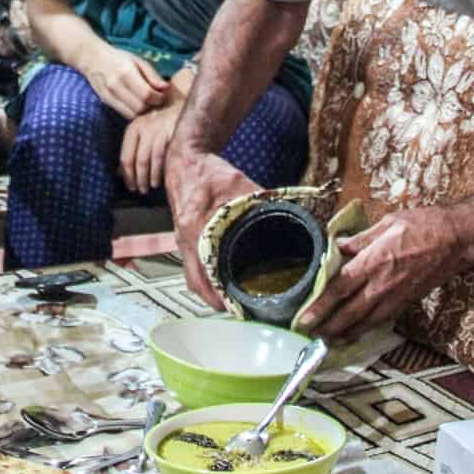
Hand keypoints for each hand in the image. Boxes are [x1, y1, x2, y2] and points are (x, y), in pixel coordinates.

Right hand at [83, 47, 170, 118]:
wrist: (92, 58)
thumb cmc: (119, 58)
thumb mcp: (138, 61)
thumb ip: (153, 75)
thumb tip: (167, 88)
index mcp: (126, 73)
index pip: (147, 94)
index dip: (159, 98)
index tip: (163, 95)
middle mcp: (116, 86)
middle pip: (140, 107)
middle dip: (153, 107)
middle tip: (158, 100)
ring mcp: (109, 95)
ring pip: (133, 114)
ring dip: (144, 112)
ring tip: (148, 103)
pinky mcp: (106, 102)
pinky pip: (125, 114)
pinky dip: (134, 113)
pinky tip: (138, 105)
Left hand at [119, 100, 181, 193]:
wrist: (183, 106)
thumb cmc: (163, 123)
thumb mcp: (145, 132)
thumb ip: (132, 150)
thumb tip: (119, 174)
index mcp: (133, 128)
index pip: (125, 156)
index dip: (126, 175)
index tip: (130, 186)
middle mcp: (142, 127)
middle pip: (134, 159)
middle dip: (136, 178)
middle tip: (139, 190)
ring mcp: (156, 129)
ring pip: (146, 160)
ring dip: (147, 178)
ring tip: (149, 188)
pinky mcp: (169, 132)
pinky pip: (160, 156)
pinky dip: (158, 172)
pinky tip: (159, 181)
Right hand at [165, 149, 256, 309]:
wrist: (184, 161)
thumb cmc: (210, 173)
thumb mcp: (238, 184)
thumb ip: (262, 200)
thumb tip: (292, 212)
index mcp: (196, 228)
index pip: (203, 271)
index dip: (218, 294)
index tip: (236, 307)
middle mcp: (186, 240)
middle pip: (196, 283)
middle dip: (215, 301)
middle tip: (240, 312)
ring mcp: (182, 241)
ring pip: (193, 278)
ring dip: (209, 293)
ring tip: (233, 304)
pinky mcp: (184, 240)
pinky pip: (191, 268)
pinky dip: (205, 280)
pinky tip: (221, 284)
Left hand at [293, 209, 465, 342]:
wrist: (457, 239)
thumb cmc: (424, 225)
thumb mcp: (387, 223)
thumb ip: (360, 238)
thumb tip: (338, 246)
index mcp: (374, 261)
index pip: (340, 288)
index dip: (320, 306)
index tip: (304, 318)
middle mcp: (383, 283)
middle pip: (350, 311)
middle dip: (328, 326)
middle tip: (310, 335)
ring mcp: (396, 295)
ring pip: (366, 321)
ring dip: (346, 333)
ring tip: (329, 339)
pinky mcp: (408, 301)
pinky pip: (382, 319)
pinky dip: (367, 328)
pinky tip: (357, 331)